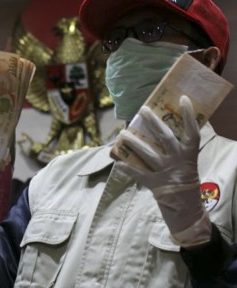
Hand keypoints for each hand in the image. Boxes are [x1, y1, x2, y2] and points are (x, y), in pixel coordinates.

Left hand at [116, 95, 209, 246]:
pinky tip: (116, 161)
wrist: (186, 209)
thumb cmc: (185, 180)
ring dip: (134, 143)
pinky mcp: (154, 184)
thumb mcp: (189, 163)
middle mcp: (178, 161)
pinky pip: (138, 174)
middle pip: (165, 138)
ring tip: (122, 133)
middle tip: (142, 109)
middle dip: (153, 122)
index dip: (189, 115)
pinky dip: (127, 168)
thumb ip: (179, 148)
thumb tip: (166, 127)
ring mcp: (166, 173)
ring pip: (147, 154)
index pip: (192, 132)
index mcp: (189, 155)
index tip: (182, 99)